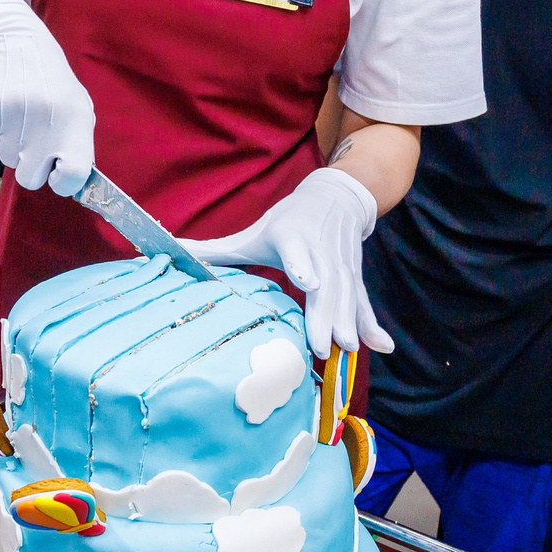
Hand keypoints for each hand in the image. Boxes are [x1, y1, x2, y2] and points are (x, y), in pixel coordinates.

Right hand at [0, 0, 93, 194]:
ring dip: (13, 145)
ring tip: (21, 117)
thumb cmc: (50, 79)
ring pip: (8, 159)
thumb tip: (75, 180)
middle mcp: (49, 117)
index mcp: (76, 119)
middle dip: (30, 167)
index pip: (74, 173)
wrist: (15, 38)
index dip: (63, 183)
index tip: (57, 175)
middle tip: (33, 144)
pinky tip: (6, 108)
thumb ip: (76, 142)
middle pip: (31, 177)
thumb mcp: (76, 104)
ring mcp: (19, 112)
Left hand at [186, 167, 388, 357]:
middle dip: (326, 314)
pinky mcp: (355, 280)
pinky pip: (364, 305)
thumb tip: (169, 251)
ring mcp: (342, 268)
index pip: (297, 252)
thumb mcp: (255, 232)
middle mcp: (321, 253)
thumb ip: (216, 250)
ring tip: (346, 352)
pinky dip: (373, 326)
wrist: (337, 199)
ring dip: (348, 326)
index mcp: (292, 238)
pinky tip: (382, 347)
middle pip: (325, 285)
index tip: (308, 283)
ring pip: (346, 298)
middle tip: (325, 344)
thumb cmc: (288, 221)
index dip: (302, 266)